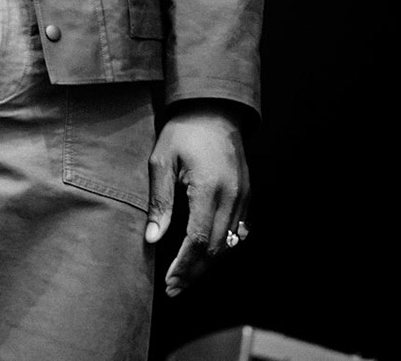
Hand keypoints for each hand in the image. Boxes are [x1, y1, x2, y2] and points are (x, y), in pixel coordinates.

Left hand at [144, 101, 249, 297]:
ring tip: (186, 277)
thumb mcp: (161, 161)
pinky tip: (208, 256)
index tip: (170, 282)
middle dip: (195, 272)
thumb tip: (153, 239)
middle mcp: (232, 196)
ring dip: (208, 263)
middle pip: (216, 248)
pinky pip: (239, 231)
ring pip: (230, 243)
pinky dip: (224, 247)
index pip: (199, 239)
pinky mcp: (247, 195)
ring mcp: (243, 197)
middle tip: (175, 289)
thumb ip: (160, 202)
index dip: (184, 265)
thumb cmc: (183, 132)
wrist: (214, 110)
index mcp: (209, 188)